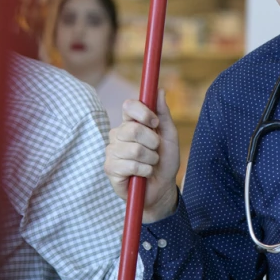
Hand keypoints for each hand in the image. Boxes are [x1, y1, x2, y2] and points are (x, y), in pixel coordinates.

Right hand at [103, 91, 179, 223]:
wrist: (162, 188)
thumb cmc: (165, 161)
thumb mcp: (169, 136)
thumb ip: (163, 114)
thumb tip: (160, 90)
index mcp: (130, 123)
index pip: (129, 106)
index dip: (143, 112)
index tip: (155, 123)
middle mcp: (118, 134)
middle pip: (133, 129)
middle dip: (152, 142)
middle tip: (156, 150)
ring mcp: (112, 151)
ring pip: (134, 149)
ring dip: (150, 159)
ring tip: (150, 164)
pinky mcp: (109, 168)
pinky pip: (130, 165)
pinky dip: (144, 170)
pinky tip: (143, 174)